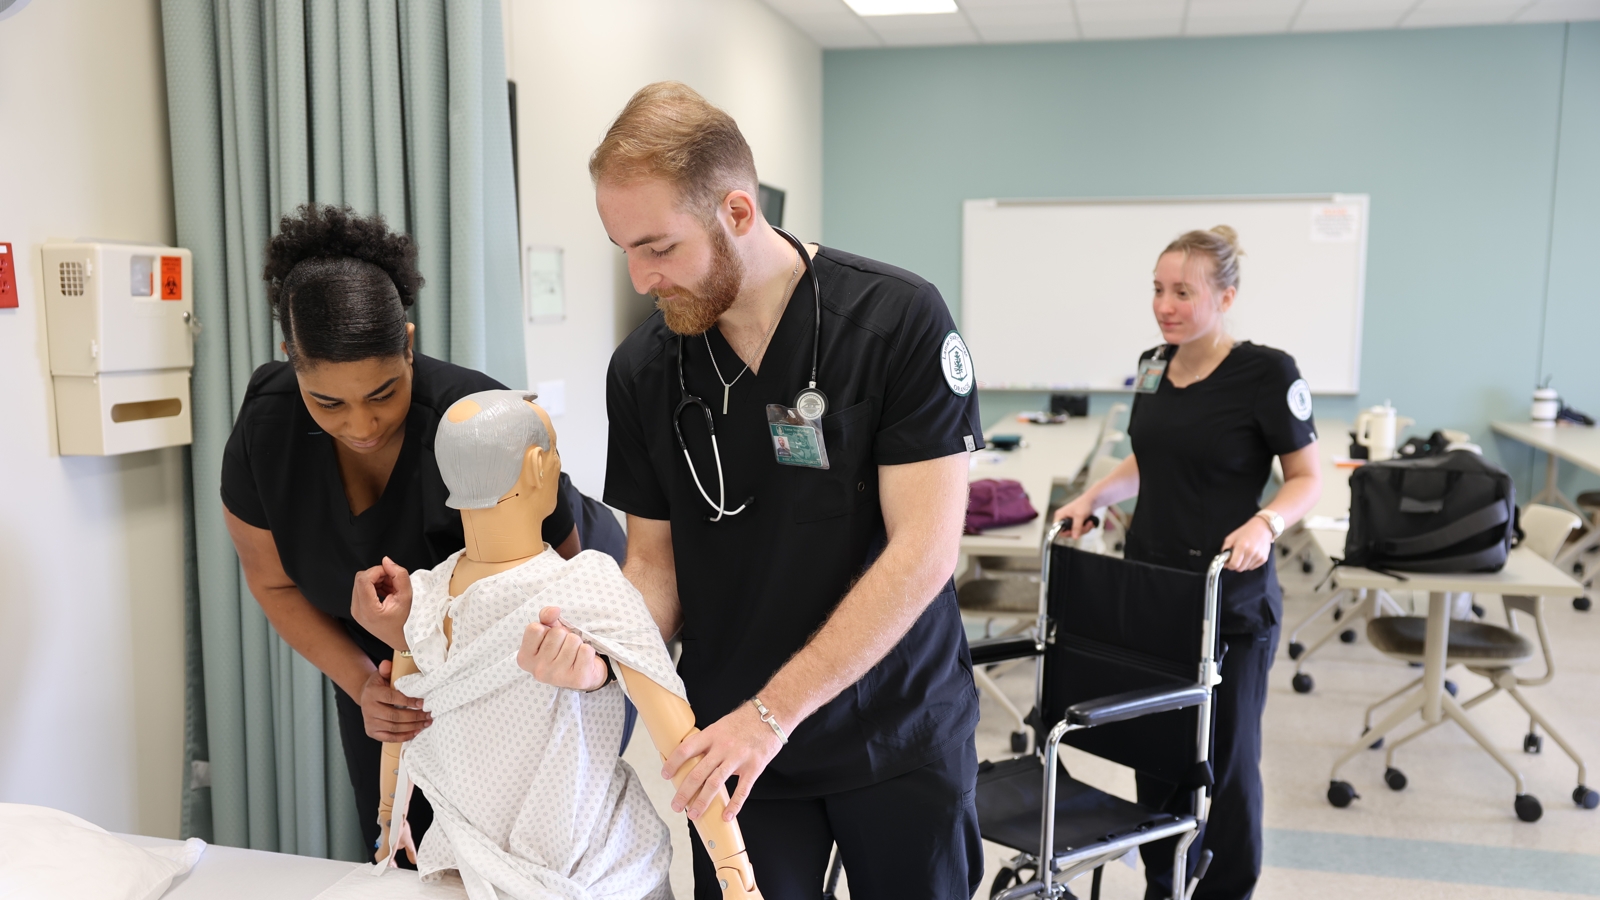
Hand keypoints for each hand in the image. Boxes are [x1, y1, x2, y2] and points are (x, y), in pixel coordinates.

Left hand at [352, 557, 412, 651]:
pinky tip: (386, 593)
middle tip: (393, 582)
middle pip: (360, 579)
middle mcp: (358, 611)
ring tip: (391, 589)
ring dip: (376, 581)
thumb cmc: (407, 621)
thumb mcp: (407, 596)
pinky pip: (360, 590)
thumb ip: (399, 575)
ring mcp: (355, 611)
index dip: (377, 570)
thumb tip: (386, 561)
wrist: (402, 639)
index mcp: (368, 610)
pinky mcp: (357, 610)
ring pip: (360, 583)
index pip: (364, 579)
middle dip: (377, 575)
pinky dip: (373, 587)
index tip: (391, 573)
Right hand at [360, 659, 430, 741]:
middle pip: (394, 716)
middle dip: (414, 716)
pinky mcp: (372, 732)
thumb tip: (387, 664)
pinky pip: (389, 738)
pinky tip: (416, 732)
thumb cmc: (379, 685)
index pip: (392, 698)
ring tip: (426, 722)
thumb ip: (385, 670)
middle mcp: (369, 709)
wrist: (366, 697)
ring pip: (394, 728)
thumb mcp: (381, 675)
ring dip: (412, 726)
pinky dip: (404, 736)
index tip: (422, 703)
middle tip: (429, 714)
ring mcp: (370, 722)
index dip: (408, 702)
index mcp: (372, 693)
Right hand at [517, 606, 607, 690]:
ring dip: (577, 643)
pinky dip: (587, 650)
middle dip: (564, 636)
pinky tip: (582, 660)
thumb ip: (546, 617)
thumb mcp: (549, 630)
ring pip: (573, 640)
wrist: (582, 671)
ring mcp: (557, 676)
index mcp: (525, 658)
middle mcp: (538, 670)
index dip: (546, 629)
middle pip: (557, 633)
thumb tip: (554, 610)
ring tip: (573, 654)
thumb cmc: (561, 649)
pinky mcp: (577, 679)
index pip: (535, 628)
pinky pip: (586, 650)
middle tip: (564, 648)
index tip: (548, 640)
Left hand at [663, 702, 783, 821]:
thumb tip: (691, 759)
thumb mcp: (721, 725)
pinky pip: (742, 790)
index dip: (673, 763)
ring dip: (702, 801)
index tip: (665, 775)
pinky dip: (734, 805)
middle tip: (676, 805)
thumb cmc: (745, 720)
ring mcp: (738, 757)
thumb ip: (708, 741)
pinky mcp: (754, 767)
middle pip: (698, 772)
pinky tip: (726, 816)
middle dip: (684, 792)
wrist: (772, 715)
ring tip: (693, 814)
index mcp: (712, 734)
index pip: (686, 749)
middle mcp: (723, 746)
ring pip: (715, 783)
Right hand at [1051, 494, 1098, 539]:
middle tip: (1085, 525)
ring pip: (1075, 532)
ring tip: (1089, 522)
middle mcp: (1063, 519)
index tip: (1073, 532)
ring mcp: (1070, 521)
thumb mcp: (1079, 516)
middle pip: (1068, 532)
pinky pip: (1079, 530)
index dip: (1065, 533)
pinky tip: (1089, 522)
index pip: (1057, 529)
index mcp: (1060, 516)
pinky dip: (1086, 528)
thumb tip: (1074, 537)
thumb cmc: (1083, 504)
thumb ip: (1076, 527)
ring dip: (1084, 529)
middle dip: (1079, 530)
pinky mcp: (1075, 522)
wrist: (1091, 500)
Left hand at [1221, 516, 1273, 570]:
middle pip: (1240, 568)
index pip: (1234, 565)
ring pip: (1246, 569)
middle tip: (1235, 558)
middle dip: (1236, 565)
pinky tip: (1250, 556)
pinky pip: (1253, 567)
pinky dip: (1249, 564)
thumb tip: (1223, 561)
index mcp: (1241, 546)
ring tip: (1243, 555)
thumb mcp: (1231, 537)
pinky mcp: (1264, 559)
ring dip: (1243, 564)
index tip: (1229, 563)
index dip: (1229, 565)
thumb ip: (1225, 549)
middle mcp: (1251, 552)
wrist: (1262, 528)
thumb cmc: (1245, 532)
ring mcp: (1258, 556)